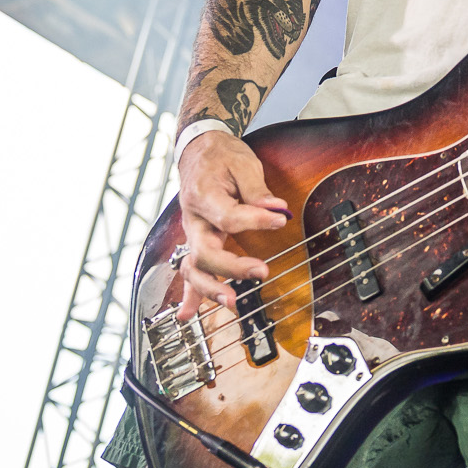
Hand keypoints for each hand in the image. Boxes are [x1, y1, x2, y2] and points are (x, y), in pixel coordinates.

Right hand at [176, 129, 289, 318]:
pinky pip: (189, 272)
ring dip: (210, 288)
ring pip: (193, 268)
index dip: (254, 220)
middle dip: (232, 267)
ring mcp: (193, 234)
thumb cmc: (222, 158)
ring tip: (232, 302)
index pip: (228, 216)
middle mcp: (193, 219)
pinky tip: (187, 315)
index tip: (279, 219)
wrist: (200, 152)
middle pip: (206, 251)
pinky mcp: (197, 242)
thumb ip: (257, 189)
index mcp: (202, 195)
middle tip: (261, 271)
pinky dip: (189, 295)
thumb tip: (276, 209)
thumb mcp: (242, 163)